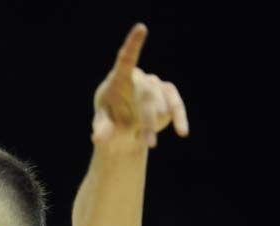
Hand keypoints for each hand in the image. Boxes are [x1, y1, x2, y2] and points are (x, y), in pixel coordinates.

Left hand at [91, 22, 188, 150]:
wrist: (123, 127)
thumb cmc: (110, 120)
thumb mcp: (102, 125)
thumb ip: (101, 129)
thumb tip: (97, 138)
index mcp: (120, 79)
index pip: (126, 58)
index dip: (134, 44)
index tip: (141, 29)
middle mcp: (140, 78)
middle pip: (148, 95)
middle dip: (148, 120)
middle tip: (147, 143)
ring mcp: (156, 86)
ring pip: (161, 103)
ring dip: (155, 125)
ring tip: (144, 141)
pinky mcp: (168, 96)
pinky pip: (176, 105)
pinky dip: (179, 118)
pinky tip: (182, 131)